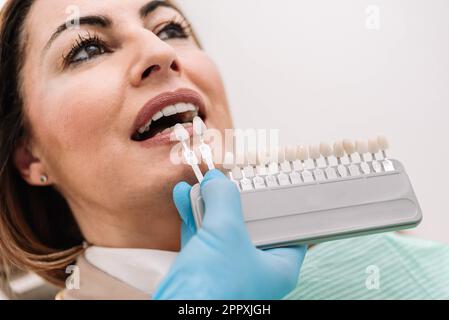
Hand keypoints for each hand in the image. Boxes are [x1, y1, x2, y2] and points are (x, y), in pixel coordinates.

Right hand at [152, 170, 306, 299]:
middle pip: (250, 224)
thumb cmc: (214, 285)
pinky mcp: (203, 271)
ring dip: (208, 204)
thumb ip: (224, 199)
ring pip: (221, 229)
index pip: (287, 229)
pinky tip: (185, 197)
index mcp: (277, 266)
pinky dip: (193, 216)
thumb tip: (217, 181)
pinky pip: (201, 237)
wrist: (178, 315)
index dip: (277, 204)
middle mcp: (255, 269)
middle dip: (234, 199)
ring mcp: (228, 270)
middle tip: (228, 178)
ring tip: (200, 182)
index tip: (266, 183)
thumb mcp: (225, 232)